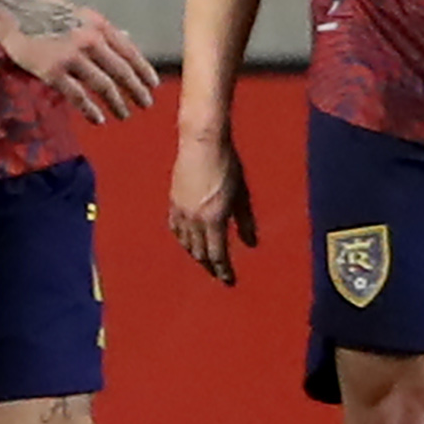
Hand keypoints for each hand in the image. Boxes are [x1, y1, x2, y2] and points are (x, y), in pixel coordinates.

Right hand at [0, 0, 156, 122]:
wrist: (13, 11)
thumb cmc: (46, 13)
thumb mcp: (81, 15)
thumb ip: (104, 30)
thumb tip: (129, 38)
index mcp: (99, 26)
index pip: (130, 52)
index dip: (144, 71)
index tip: (153, 85)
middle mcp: (89, 40)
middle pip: (121, 71)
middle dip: (137, 91)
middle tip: (146, 103)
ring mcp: (71, 56)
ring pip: (103, 86)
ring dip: (117, 103)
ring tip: (124, 114)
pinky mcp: (52, 71)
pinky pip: (78, 95)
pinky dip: (91, 109)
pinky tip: (98, 119)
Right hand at [167, 131, 258, 284]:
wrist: (201, 143)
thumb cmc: (227, 165)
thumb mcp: (242, 194)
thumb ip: (245, 221)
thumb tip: (251, 243)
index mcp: (214, 219)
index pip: (217, 253)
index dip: (223, 269)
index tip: (228, 280)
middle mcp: (194, 219)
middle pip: (199, 251)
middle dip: (209, 264)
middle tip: (216, 273)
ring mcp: (181, 210)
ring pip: (185, 241)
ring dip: (194, 253)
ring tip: (202, 259)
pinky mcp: (173, 200)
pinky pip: (175, 227)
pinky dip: (182, 238)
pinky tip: (186, 240)